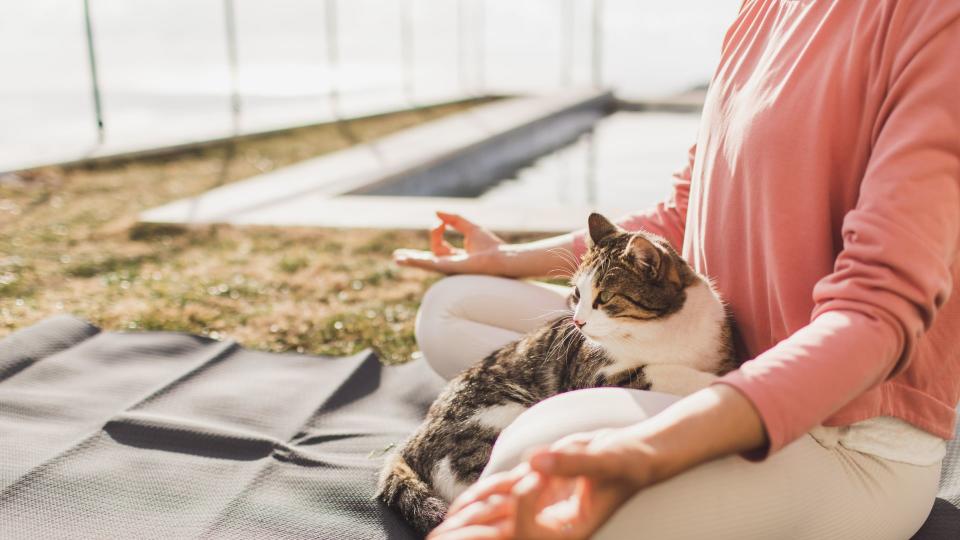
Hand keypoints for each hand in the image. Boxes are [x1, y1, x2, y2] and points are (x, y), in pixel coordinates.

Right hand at [394, 211, 505, 274]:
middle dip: (413, 258)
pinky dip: (417, 261)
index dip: (436, 231)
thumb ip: (454, 219)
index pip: (438, 245)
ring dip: (411, 260)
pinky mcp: (449, 268)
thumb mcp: (470, 228)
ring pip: (425, 263)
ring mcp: (448, 268)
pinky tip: (406, 260)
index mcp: (455, 258)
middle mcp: (450, 265)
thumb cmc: (491, 246)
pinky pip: (430, 264)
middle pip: (427, 260)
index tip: (441, 222)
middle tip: (397, 256)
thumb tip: (436, 213)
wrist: (502, 257)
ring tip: (396, 258)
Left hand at [430, 429, 655, 539]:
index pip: (528, 530)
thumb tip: (536, 462)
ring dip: (468, 524)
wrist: (631, 455)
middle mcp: (551, 525)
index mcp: (569, 530)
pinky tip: (458, 507)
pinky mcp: (534, 490)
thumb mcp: (601, 460)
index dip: (520, 507)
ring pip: (497, 521)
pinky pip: (500, 499)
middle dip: (473, 537)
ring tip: (439, 532)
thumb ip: (570, 463)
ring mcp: (540, 509)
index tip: (528, 478)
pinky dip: (479, 500)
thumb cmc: (624, 461)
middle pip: (505, 537)